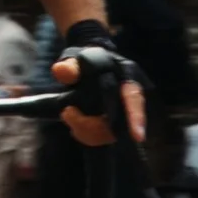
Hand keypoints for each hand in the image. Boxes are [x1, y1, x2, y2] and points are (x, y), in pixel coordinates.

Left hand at [53, 32, 144, 147]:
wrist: (87, 66)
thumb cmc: (85, 61)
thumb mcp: (77, 59)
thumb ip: (69, 66)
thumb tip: (60, 71)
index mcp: (126, 75)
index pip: (134, 97)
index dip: (136, 117)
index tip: (137, 137)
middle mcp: (129, 96)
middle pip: (120, 123)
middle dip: (92, 126)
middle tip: (67, 113)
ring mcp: (123, 112)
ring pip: (109, 134)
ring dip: (86, 132)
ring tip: (68, 116)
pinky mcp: (114, 123)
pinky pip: (103, 137)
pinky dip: (86, 136)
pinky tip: (75, 126)